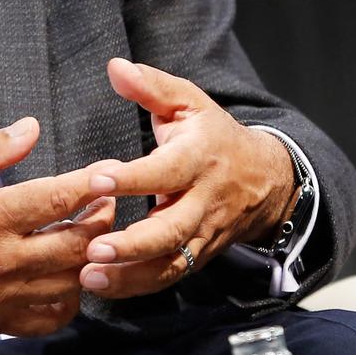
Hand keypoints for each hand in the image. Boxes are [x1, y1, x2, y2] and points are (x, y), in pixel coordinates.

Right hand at [0, 117, 116, 354]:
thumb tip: (30, 128)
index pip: (56, 200)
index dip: (91, 184)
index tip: (112, 172)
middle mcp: (2, 259)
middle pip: (76, 243)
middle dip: (102, 220)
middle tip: (108, 201)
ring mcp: (4, 295)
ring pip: (71, 282)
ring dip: (93, 258)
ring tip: (97, 237)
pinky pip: (51, 318)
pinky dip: (70, 300)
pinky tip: (70, 279)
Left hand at [77, 58, 294, 299]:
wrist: (265, 180)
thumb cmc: (213, 136)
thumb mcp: (189, 102)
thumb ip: (151, 86)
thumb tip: (114, 67)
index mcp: (200, 158)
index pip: (166, 171)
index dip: (133, 178)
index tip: (97, 180)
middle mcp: (204, 200)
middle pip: (172, 229)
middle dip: (133, 244)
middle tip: (93, 249)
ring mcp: (203, 233)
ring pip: (171, 262)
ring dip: (130, 275)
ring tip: (90, 278)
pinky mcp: (198, 257)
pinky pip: (169, 276)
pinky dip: (137, 286)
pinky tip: (102, 288)